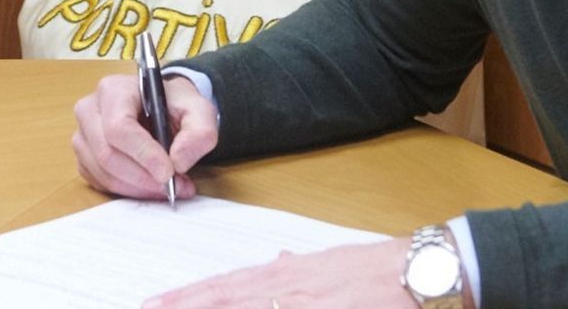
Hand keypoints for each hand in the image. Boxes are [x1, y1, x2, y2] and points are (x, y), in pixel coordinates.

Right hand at [72, 71, 217, 199]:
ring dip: (137, 188)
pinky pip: (100, 182)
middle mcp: (90, 110)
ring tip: (167, 186)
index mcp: (114, 89)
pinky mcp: (84, 157)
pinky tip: (148, 185)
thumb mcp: (199, 110)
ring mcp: (83, 135)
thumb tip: (178, 161)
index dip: (143, 154)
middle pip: (107, 153)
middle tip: (173, 186)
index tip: (168, 172)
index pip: (119, 126)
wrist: (162, 108)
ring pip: (102, 173)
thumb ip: (199, 132)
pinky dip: (127, 191)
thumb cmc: (174, 105)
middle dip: (143, 177)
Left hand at [144, 240, 416, 308]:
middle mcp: (287, 286)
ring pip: (244, 306)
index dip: (189, 295)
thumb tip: (278, 263)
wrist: (421, 271)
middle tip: (147, 308)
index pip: (227, 286)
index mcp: (287, 274)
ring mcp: (303, 302)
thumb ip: (299, 269)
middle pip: (224, 298)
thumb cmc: (379, 270)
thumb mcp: (331, 264)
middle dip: (184, 306)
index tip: (156, 302)